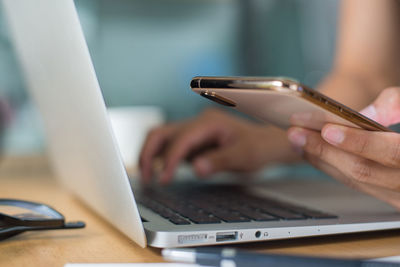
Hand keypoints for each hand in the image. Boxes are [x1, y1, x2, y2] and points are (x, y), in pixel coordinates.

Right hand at [139, 108, 292, 183]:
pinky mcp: (193, 141)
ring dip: (152, 156)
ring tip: (150, 178)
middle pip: (161, 132)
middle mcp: (198, 122)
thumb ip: (219, 161)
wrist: (266, 143)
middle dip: (148, 153)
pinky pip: (171, 147)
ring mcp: (194, 131)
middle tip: (145, 177)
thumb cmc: (257, 147)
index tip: (164, 179)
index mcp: (209, 122)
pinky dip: (162, 159)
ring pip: (162, 138)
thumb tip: (196, 168)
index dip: (170, 160)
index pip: (181, 139)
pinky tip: (164, 174)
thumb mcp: (243, 156)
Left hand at [287, 88, 399, 208]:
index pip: (391, 153)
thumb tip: (367, 114)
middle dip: (324, 149)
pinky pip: (357, 184)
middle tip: (296, 131)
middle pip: (363, 170)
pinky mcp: (391, 199)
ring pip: (355, 180)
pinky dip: (332, 168)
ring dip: (321, 160)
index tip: (328, 129)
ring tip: (297, 140)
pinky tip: (314, 154)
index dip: (358, 142)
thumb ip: (399, 103)